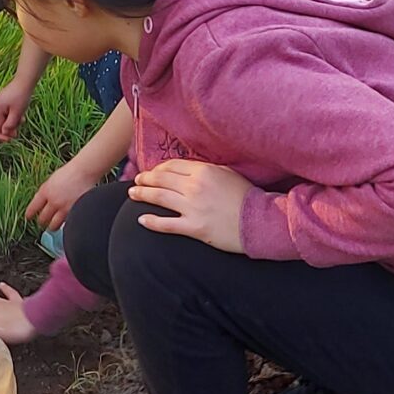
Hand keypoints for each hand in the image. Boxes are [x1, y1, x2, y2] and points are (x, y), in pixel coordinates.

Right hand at [0, 77, 35, 141]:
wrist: (24, 82)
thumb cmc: (21, 97)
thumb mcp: (17, 113)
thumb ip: (10, 124)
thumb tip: (4, 133)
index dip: (3, 135)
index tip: (11, 140)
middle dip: (5, 131)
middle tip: (15, 136)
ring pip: (0, 120)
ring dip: (10, 123)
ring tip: (21, 121)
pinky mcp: (1, 102)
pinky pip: (4, 114)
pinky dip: (11, 117)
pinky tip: (20, 117)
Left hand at [27, 154, 98, 230]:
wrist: (84, 171)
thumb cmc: (68, 173)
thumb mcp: (51, 181)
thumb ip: (44, 193)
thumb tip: (38, 205)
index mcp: (45, 192)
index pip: (32, 208)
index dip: (29, 215)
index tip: (28, 218)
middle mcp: (53, 201)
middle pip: (42, 219)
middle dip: (42, 222)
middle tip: (43, 222)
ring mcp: (64, 208)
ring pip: (53, 225)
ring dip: (52, 226)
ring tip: (52, 226)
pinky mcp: (74, 212)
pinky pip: (66, 224)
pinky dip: (64, 224)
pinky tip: (64, 222)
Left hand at [129, 159, 248, 252]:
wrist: (261, 221)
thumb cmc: (246, 197)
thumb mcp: (228, 174)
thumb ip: (206, 169)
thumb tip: (188, 169)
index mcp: (204, 171)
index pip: (172, 165)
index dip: (159, 168)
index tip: (153, 171)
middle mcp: (195, 187)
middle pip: (162, 179)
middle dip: (146, 179)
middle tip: (137, 180)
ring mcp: (194, 208)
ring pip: (160, 198)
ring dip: (142, 195)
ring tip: (132, 194)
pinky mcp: (195, 228)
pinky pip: (167, 224)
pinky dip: (152, 221)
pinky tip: (141, 220)